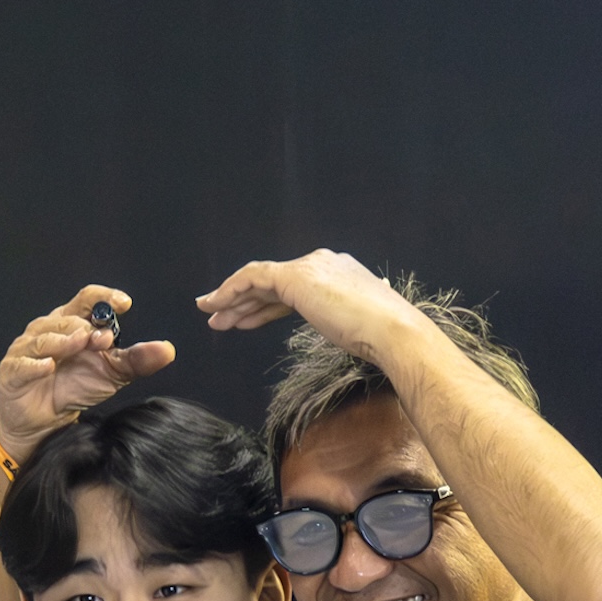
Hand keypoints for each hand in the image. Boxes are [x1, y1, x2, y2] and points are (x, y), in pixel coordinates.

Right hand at [0, 286, 174, 465]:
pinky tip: (48, 367)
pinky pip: (23, 364)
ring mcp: (27, 349)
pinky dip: (36, 364)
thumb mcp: (112, 374)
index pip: (87, 299)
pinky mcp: (13, 372)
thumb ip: (137, 360)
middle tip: (104, 340)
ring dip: (64, 340)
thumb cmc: (76, 388)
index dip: (104, 297)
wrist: (47, 422)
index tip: (125, 304)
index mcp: (72, 323)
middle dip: (87, 326)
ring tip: (80, 345)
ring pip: (45, 336)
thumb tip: (167, 350)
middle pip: (66, 317)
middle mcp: (48, 330)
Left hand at [196, 249, 408, 358]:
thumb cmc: (381, 338)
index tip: (243, 320)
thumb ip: (343, 320)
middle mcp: (322, 262)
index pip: (290, 289)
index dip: (263, 306)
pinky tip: (218, 305)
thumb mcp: (355, 326)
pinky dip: (232, 290)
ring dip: (230, 297)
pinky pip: (253, 278)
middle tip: (217, 316)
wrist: (392, 331)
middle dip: (242, 301)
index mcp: (337, 273)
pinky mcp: (297, 277)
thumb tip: (349, 331)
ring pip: (258, 280)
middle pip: (271, 283)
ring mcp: (310, 267)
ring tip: (209, 314)